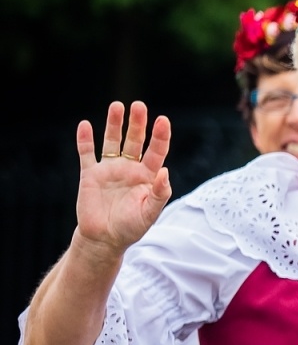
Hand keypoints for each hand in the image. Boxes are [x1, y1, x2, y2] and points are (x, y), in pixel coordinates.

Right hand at [75, 102, 172, 264]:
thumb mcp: (150, 213)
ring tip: (117, 106)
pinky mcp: (90, 174)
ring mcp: (109, 169)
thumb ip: (160, 193)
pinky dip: (85, 140)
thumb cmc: (131, 228)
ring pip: (112, 141)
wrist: (104, 239)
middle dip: (137, 123)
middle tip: (139, 105)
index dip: (160, 136)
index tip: (163, 121)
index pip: (156, 151)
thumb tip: (165, 171)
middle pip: (134, 141)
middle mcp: (129, 169)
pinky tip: (85, 125)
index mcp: (147, 176)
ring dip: (114, 124)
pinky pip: (86, 153)